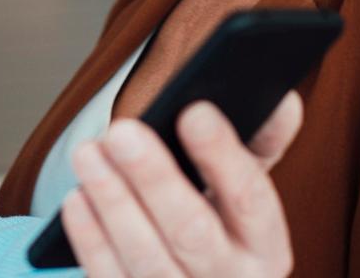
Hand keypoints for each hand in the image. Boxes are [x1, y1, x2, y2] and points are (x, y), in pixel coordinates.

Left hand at [62, 94, 302, 276]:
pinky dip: (92, 240)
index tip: (193, 112)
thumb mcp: (244, 188)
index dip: (223, 156)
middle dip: (155, 179)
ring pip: (148, 259)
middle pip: (193, 232)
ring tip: (88, 153)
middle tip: (121, 131)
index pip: (251, 199)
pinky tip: (77, 199)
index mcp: (265, 246)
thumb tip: (282, 101)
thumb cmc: (218, 223)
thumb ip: (261, 142)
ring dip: (114, 203)